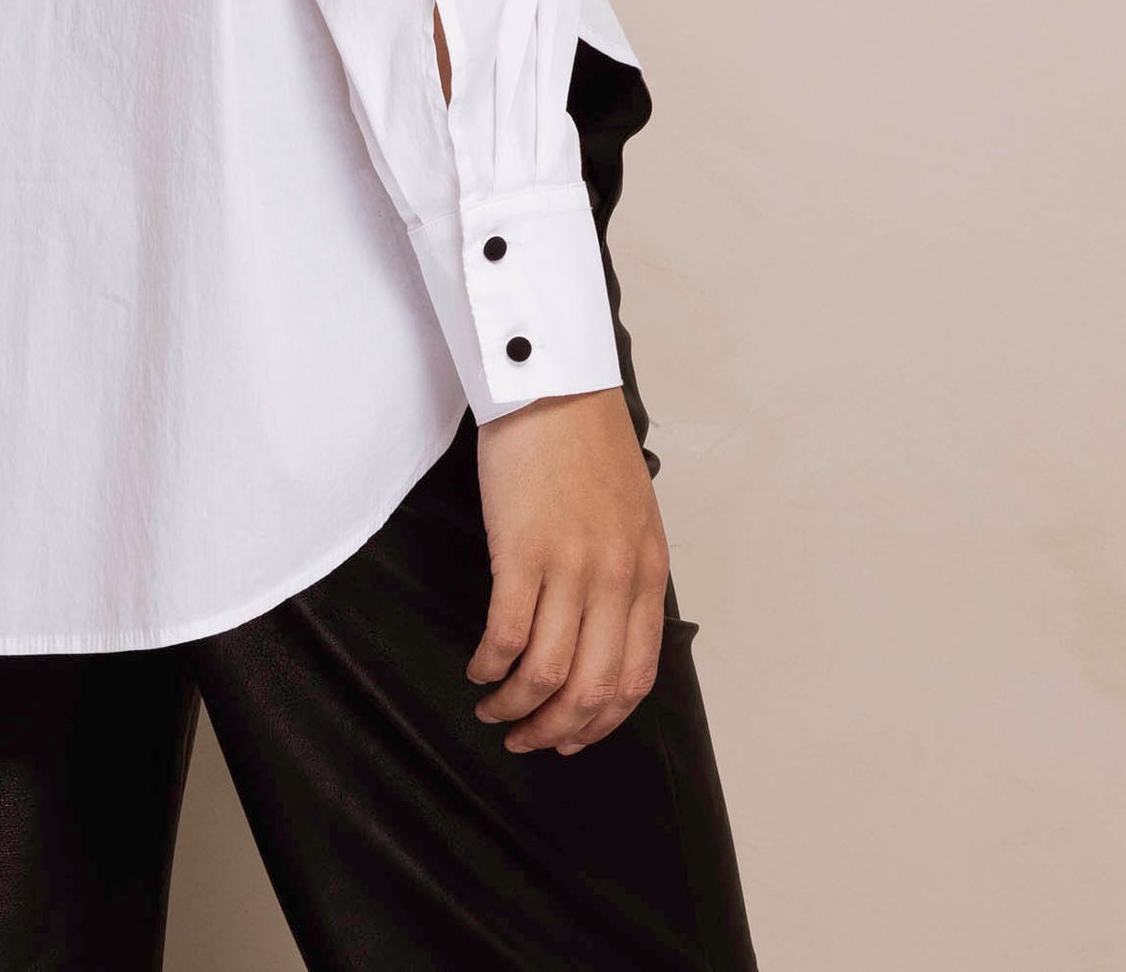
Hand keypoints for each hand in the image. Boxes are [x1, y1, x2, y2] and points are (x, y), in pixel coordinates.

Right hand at [467, 386, 669, 756]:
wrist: (554, 385)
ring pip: (547, 675)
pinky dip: (490, 666)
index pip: (634, 679)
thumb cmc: (587, 444)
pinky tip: (478, 668)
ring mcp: (570, 567)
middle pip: (591, 689)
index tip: (573, 738)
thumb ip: (627, 575)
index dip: (601, 723)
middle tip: (526, 740)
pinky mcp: (522, 551)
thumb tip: (608, 634)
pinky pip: (506, 636)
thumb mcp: (632, 515)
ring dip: (516, 707)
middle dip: (556, 731)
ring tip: (493, 709)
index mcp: (647, 574)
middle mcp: (616, 580)